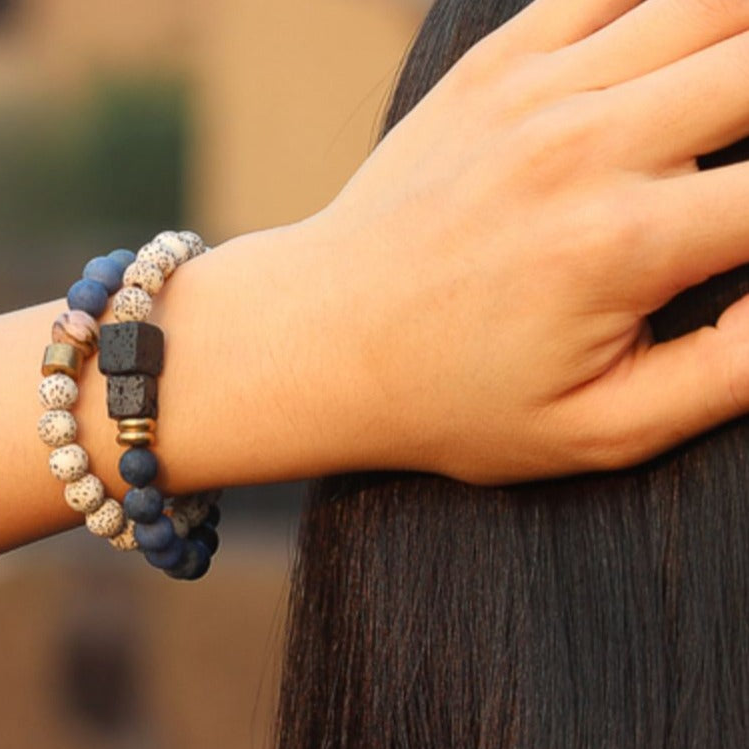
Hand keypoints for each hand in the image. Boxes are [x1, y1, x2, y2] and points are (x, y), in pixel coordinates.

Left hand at [310, 0, 748, 482]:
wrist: (319, 340)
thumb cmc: (448, 399)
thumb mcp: (592, 430)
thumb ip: (724, 374)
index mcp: (623, 243)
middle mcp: (585, 144)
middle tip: (740, 184)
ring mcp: (535, 90)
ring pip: (709, 6)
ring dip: (737, 53)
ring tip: (723, 116)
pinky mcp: (495, 66)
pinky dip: (667, 11)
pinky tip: (674, 59)